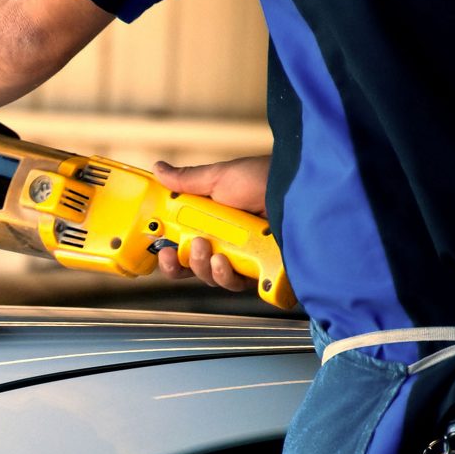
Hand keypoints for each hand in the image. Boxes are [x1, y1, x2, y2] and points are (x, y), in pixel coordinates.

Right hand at [151, 156, 270, 290]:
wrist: (296, 189)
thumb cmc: (262, 179)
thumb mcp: (219, 177)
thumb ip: (187, 180)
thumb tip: (158, 170)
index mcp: (213, 224)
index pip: (184, 248)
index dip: (170, 254)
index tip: (160, 248)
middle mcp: (228, 244)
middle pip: (195, 268)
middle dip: (184, 262)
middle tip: (188, 246)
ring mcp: (245, 259)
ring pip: (213, 278)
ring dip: (203, 267)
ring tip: (208, 248)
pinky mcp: (261, 271)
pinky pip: (237, 284)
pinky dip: (226, 276)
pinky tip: (225, 262)